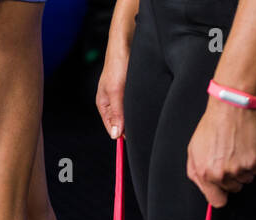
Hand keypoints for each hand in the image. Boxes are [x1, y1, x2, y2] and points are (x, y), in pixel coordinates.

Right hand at [96, 2, 136, 137]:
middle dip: (132, 127)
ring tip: (148, 119)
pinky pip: (139, 103)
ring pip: (132, 113)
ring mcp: (124, 96)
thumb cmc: (117, 64)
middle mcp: (114, 103)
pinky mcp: (134, 89)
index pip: (113, 129)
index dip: (123, 136)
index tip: (135, 142)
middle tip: (145, 131)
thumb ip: (116, 113)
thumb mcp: (116, 91)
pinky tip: (151, 106)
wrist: (127, 41)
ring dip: (139, 116)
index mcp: (104, 106)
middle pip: (123, 123)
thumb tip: (116, 135)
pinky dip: (144, 106)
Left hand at [186, 99, 255, 206]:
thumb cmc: (211, 127)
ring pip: (247, 180)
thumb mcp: (193, 152)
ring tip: (238, 151)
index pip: (217, 201)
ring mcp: (238, 168)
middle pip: (233, 189)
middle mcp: (220, 174)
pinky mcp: (254, 160)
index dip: (221, 195)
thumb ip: (197, 174)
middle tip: (231, 159)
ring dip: (245, 169)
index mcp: (204, 174)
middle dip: (233, 177)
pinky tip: (248, 148)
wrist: (229, 109)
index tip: (224, 189)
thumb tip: (206, 189)